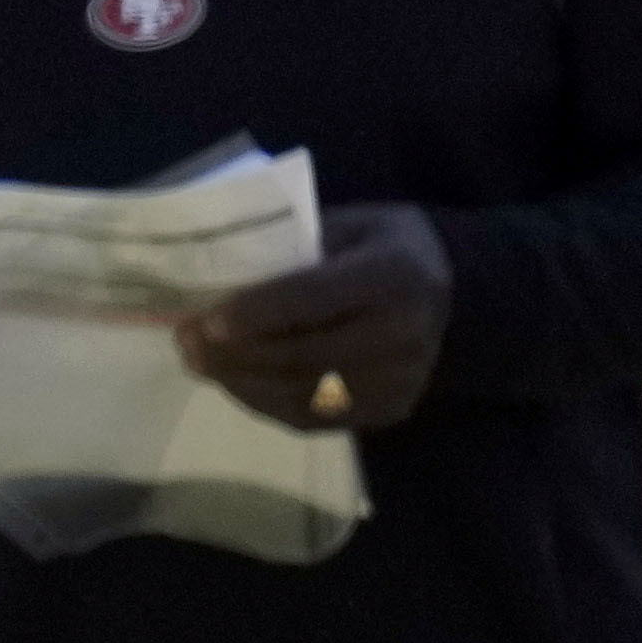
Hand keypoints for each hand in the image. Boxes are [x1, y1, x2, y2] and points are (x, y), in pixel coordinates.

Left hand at [177, 204, 451, 432]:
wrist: (453, 293)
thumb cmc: (382, 246)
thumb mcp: (344, 225)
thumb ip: (291, 250)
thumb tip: (213, 280)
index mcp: (393, 274)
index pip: (313, 299)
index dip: (254, 313)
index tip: (204, 322)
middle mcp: (405, 333)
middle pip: (302, 355)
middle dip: (235, 353)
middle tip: (187, 343)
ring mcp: (402, 379)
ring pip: (302, 394)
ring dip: (241, 382)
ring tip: (202, 364)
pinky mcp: (391, 409)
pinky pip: (314, 417)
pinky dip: (266, 403)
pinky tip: (239, 382)